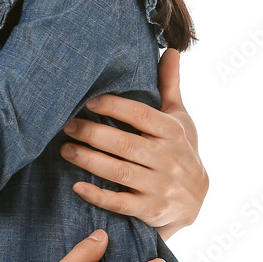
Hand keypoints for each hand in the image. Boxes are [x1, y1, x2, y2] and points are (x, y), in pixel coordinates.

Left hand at [59, 49, 208, 239]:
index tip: (88, 101)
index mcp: (173, 132)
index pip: (140, 116)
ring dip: (89, 161)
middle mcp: (169, 159)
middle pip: (125, 144)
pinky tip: (76, 186)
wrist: (197, 200)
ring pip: (120, 172)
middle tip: (66, 125)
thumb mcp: (180, 119)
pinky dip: (98, 196)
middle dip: (93, 134)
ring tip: (65, 149)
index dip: (114, 107)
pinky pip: (121, 203)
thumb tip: (172, 50)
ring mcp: (161, 187)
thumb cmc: (182, 150)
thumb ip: (169, 86)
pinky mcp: (151, 211)